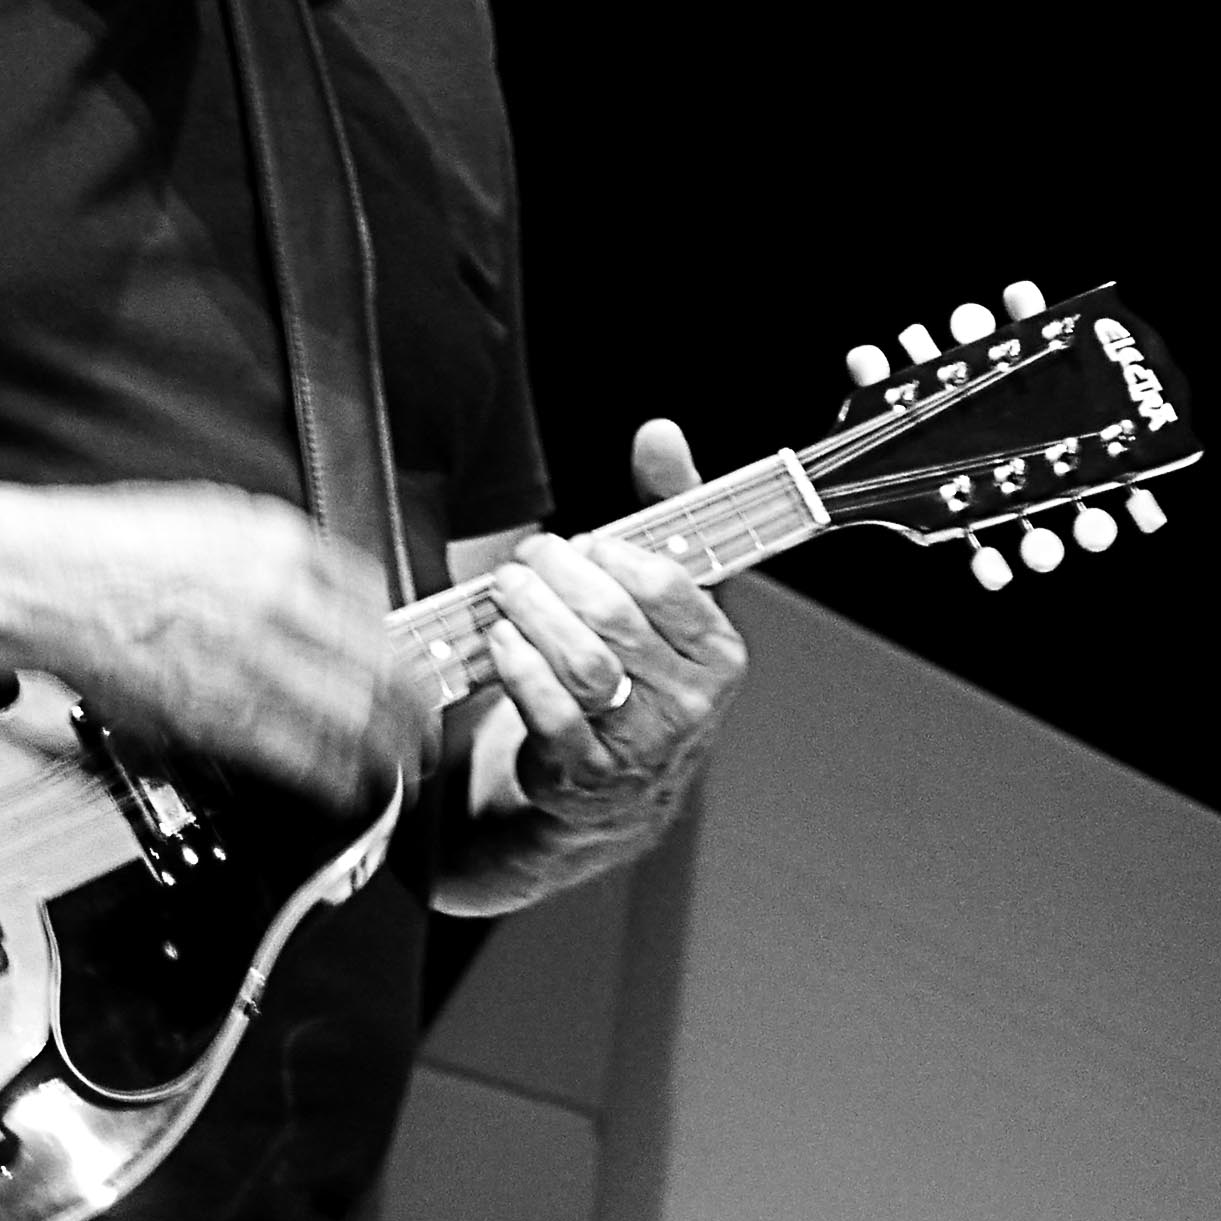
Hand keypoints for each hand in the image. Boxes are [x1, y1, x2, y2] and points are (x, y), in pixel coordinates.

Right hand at [40, 484, 418, 810]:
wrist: (37, 579)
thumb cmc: (104, 546)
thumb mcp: (209, 515)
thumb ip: (274, 549)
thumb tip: (322, 584)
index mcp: (276, 548)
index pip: (371, 600)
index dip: (397, 639)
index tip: (404, 658)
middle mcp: (273, 602)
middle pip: (375, 663)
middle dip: (411, 704)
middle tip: (425, 724)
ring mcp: (243, 659)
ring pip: (345, 714)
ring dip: (383, 747)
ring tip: (401, 764)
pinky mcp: (208, 712)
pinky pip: (291, 753)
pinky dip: (329, 775)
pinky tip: (344, 785)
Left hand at [477, 419, 753, 831]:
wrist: (615, 786)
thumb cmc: (638, 674)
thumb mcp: (664, 595)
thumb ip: (666, 510)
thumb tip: (660, 434)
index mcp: (719, 653)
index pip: (665, 583)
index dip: (609, 554)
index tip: (582, 545)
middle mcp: (690, 701)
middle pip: (614, 617)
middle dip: (556, 575)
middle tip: (528, 560)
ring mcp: (641, 741)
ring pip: (583, 663)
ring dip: (531, 615)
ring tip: (508, 592)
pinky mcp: (587, 771)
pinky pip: (549, 710)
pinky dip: (517, 667)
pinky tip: (501, 641)